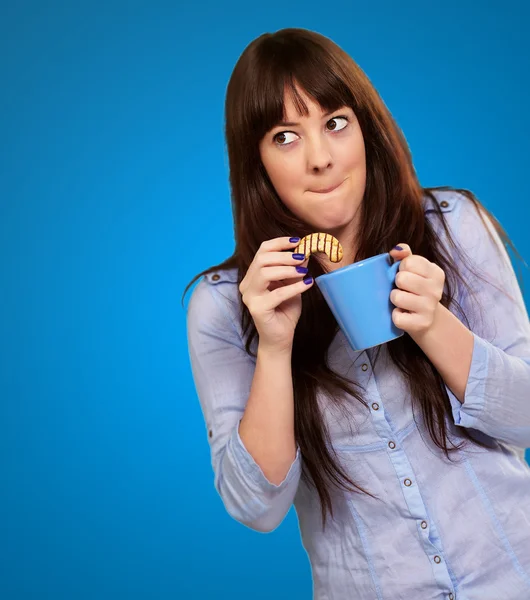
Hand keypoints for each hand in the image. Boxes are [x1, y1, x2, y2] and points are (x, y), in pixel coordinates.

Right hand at [239, 237, 313, 351]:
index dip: (279, 243)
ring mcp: (250, 297)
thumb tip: (305, 252)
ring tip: (304, 271)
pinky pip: (276, 293)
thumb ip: (295, 270)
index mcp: (253, 275)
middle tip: (303, 257)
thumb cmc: (285, 310)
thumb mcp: (292, 285)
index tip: (297, 241)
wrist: (280, 337)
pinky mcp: (257, 309)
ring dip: (287, 270)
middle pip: (262, 259)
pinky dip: (294, 287)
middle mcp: (247, 284)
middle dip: (285, 256)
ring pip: (264, 273)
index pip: (262, 251)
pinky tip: (308, 284)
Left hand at [388, 244, 444, 336]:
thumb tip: (395, 251)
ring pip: (396, 297)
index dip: (401, 268)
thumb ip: (405, 254)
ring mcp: (430, 308)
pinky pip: (397, 317)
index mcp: (436, 273)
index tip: (407, 275)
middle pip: (401, 278)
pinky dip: (395, 316)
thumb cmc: (414, 289)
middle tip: (403, 290)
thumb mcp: (413, 269)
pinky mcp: (421, 324)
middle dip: (396, 284)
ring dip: (394, 299)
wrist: (426, 320)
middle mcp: (436, 290)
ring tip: (403, 302)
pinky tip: (404, 314)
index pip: (408, 262)